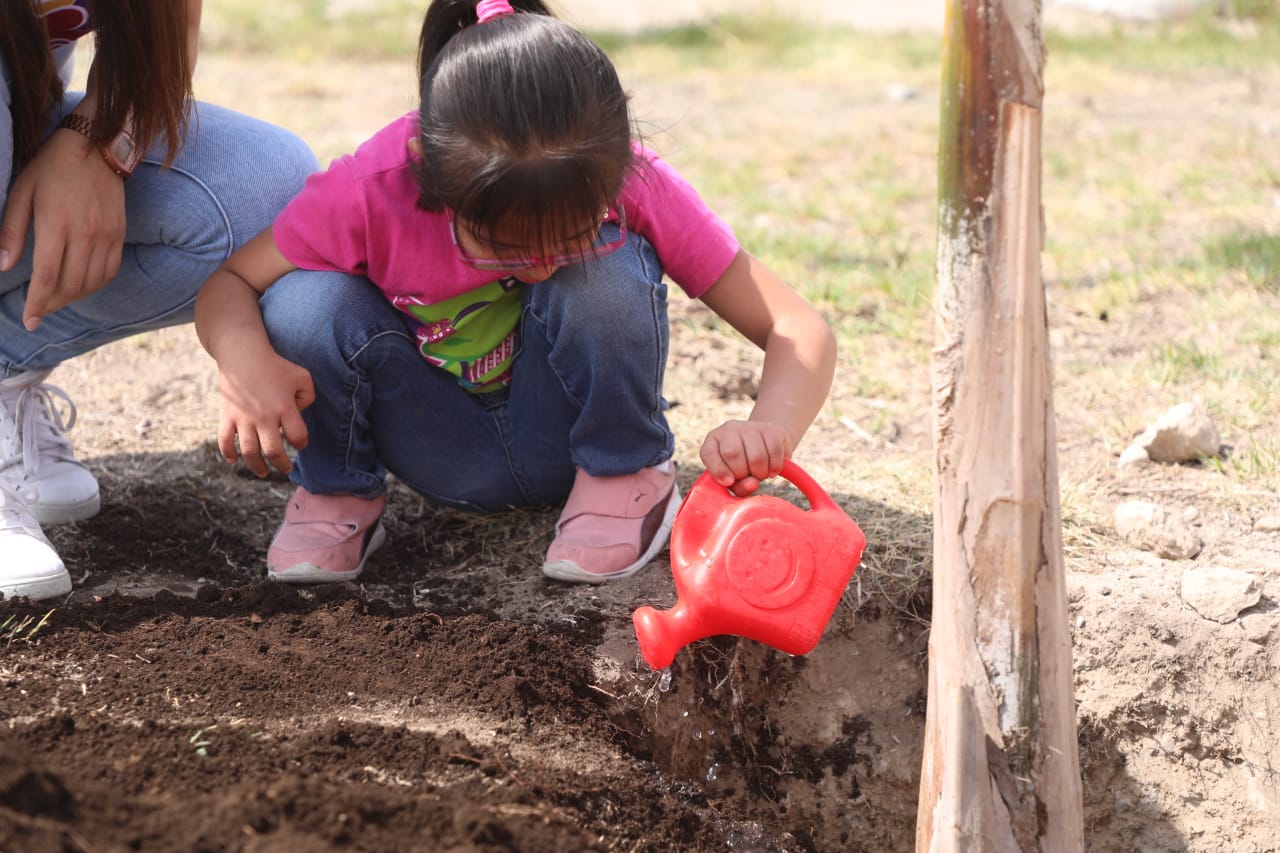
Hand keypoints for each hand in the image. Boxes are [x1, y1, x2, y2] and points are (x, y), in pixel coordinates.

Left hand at [0, 128, 127, 329]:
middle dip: (53, 304)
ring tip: (57, 299)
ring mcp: (106, 235)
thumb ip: (12, 231)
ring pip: (92, 282)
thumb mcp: (22, 192)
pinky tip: (81, 285)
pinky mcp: (119, 233)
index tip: (29, 320)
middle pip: (71, 285)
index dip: (37, 302)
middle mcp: (85, 233)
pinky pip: (110, 271)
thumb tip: (5, 266)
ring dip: (73, 297)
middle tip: (39, 311)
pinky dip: (95, 285)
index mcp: (56, 223)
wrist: (96, 147)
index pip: (48, 275)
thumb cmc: (52, 167)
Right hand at [216, 351, 314, 476]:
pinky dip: (227, 453)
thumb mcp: (302, 377)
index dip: (302, 443)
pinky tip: (233, 460)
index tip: (300, 443)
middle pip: (274, 451)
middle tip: (286, 468)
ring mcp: (243, 418)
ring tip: (263, 473)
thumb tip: (300, 415)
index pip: (298, 437)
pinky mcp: (226, 416)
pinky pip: (224, 440)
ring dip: (257, 466)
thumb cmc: (276, 366)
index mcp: (284, 408)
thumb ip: (309, 397)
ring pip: (249, 452)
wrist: (243, 354)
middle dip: (282, 465)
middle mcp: (263, 417)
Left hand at [699, 419, 791, 495]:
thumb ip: (739, 486)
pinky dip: (774, 467)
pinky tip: (771, 469)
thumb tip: (752, 484)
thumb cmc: (744, 466)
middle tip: (748, 477)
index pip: (709, 453)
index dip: (719, 471)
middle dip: (742, 473)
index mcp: (713, 440)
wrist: (765, 444)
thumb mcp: (735, 478)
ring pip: (757, 456)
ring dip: (760, 473)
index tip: (729, 482)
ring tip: (759, 473)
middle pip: (733, 454)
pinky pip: (774, 452)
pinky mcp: (771, 429)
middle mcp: (729, 429)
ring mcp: (750, 427)